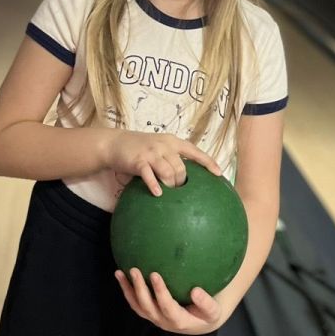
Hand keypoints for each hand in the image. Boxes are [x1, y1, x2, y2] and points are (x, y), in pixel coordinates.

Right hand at [105, 131, 221, 196]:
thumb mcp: (159, 148)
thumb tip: (187, 180)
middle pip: (181, 168)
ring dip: (170, 185)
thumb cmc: (141, 149)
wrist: (115, 143)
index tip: (219, 173)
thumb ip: (172, 159)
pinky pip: (149, 175)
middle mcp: (164, 145)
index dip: (208, 162)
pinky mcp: (139, 161)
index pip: (194, 151)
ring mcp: (151, 152)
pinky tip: (158, 194)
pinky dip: (154, 185)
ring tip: (167, 192)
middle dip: (182, 182)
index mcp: (172, 142)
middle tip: (178, 191)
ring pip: (169, 172)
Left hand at [115, 268, 224, 334]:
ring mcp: (154, 318)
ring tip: (120, 272)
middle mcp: (163, 321)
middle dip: (140, 289)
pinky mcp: (149, 313)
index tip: (155, 274)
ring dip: (128, 290)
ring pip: (138, 306)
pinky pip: (135, 303)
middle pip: (148, 307)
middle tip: (135, 270)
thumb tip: (195, 291)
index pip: (167, 307)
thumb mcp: (213, 312)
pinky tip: (121, 276)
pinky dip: (127, 290)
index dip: (160, 293)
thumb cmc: (206, 314)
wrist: (199, 323)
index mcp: (179, 321)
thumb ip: (207, 304)